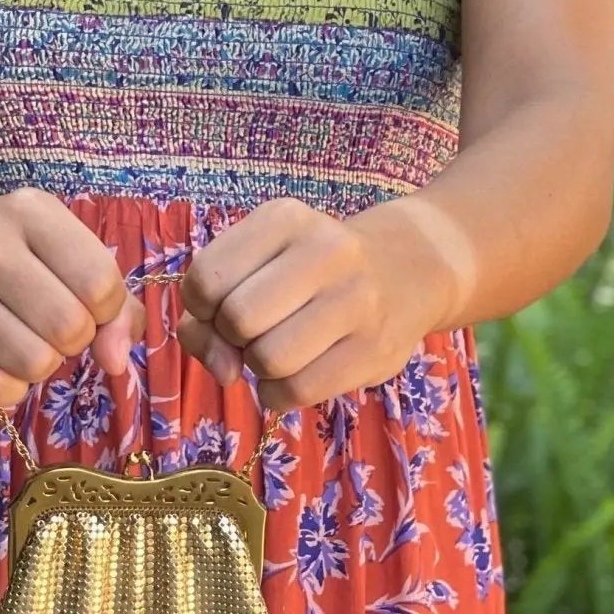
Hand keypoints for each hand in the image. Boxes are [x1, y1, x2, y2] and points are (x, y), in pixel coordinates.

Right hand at [0, 186, 144, 407]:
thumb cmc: (5, 253)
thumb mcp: (62, 251)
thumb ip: (113, 302)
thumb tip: (118, 361)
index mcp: (27, 211)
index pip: (100, 283)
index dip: (106, 310)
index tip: (84, 303)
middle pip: (70, 328)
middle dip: (74, 339)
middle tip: (49, 324)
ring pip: (35, 364)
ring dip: (42, 365)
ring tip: (23, 340)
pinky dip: (10, 388)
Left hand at [176, 197, 464, 410]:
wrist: (412, 268)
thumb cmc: (312, 271)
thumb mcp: (259, 262)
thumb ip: (208, 312)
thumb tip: (224, 370)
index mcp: (285, 220)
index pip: (207, 277)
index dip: (201, 306)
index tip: (223, 306)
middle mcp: (325, 251)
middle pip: (237, 319)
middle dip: (232, 337)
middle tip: (255, 332)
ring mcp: (357, 302)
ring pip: (268, 360)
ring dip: (259, 368)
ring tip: (278, 352)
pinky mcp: (375, 351)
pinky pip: (298, 391)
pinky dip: (279, 394)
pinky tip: (293, 376)